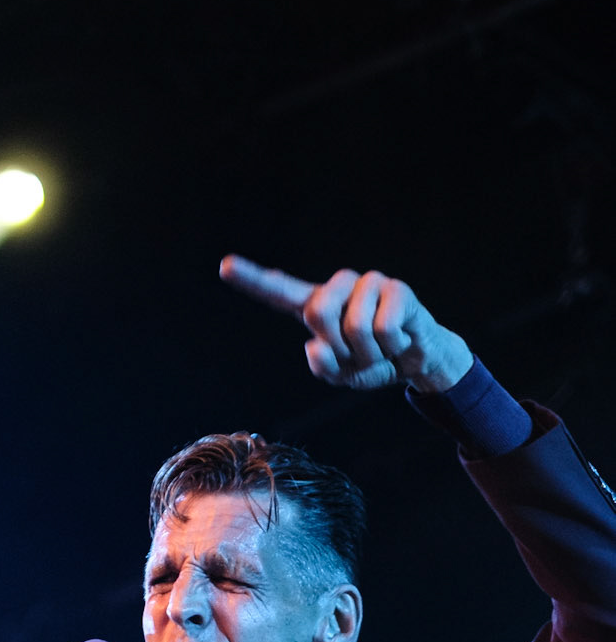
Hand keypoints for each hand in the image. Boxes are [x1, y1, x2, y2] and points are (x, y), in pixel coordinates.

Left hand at [219, 254, 472, 394]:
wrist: (416, 362)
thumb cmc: (371, 363)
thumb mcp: (340, 374)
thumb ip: (323, 365)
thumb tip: (317, 345)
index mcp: (315, 305)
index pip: (279, 292)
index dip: (252, 280)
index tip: (225, 267)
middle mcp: (339, 288)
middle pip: (317, 312)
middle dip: (338, 346)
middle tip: (356, 355)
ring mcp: (369, 284)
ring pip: (355, 327)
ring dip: (369, 353)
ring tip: (380, 349)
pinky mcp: (398, 290)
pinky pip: (384, 328)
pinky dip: (391, 348)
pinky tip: (399, 342)